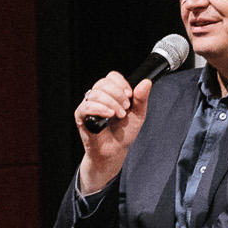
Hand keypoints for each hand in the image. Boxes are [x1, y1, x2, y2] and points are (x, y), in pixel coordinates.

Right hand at [75, 71, 152, 192]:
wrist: (115, 150)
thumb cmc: (123, 132)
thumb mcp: (138, 114)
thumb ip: (141, 98)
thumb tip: (147, 81)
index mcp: (110, 93)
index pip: (112, 77)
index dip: (121, 83)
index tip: (130, 95)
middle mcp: (97, 97)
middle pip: (103, 83)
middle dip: (118, 94)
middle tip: (126, 108)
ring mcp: (88, 105)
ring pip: (96, 94)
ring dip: (111, 103)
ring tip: (120, 115)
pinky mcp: (81, 116)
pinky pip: (87, 106)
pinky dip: (100, 109)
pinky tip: (109, 115)